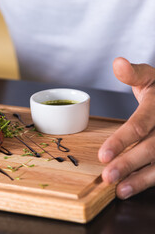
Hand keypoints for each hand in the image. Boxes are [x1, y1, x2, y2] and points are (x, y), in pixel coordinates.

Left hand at [99, 57, 154, 198]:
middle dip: (128, 164)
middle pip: (151, 148)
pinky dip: (148, 181)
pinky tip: (131, 189)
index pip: (140, 125)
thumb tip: (117, 63)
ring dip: (140, 179)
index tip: (102, 155)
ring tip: (119, 190)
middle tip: (107, 176)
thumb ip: (134, 73)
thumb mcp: (151, 77)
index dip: (121, 141)